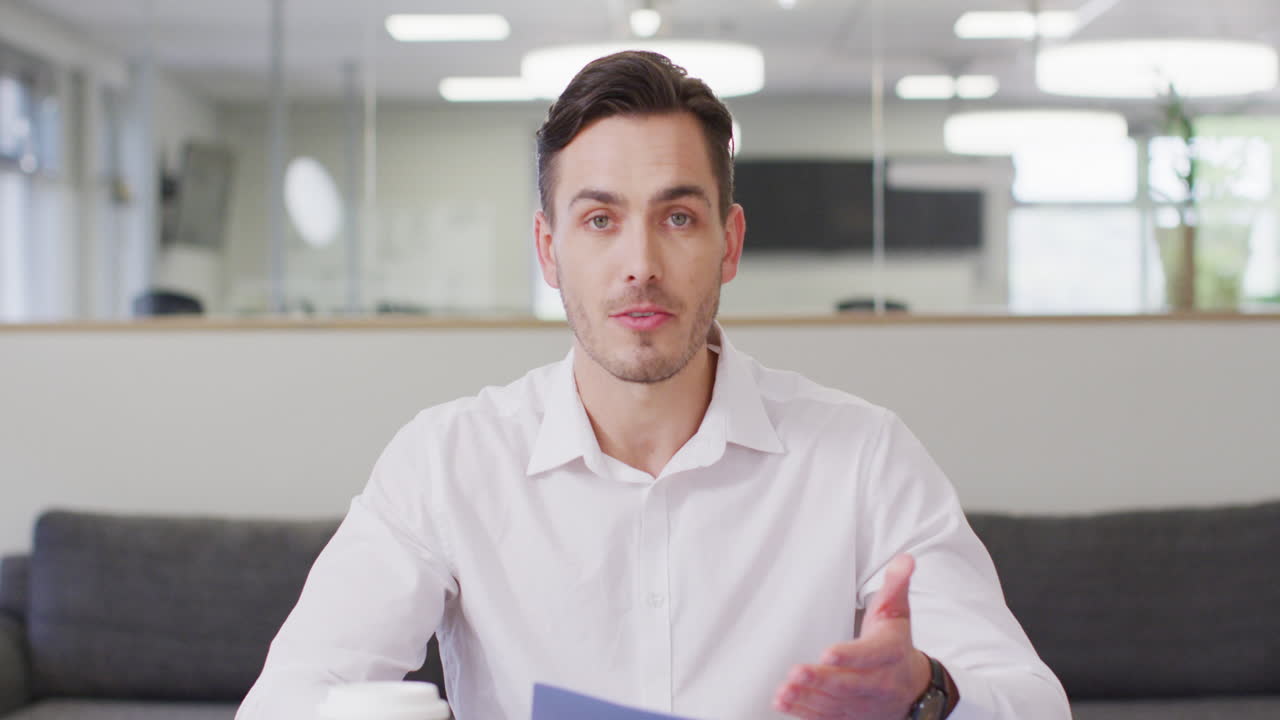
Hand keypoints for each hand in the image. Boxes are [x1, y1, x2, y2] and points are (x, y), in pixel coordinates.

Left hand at [772, 554, 931, 718]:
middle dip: (822, 679)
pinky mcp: (851, 717)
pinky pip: (827, 718)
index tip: (827, 651)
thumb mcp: (898, 613)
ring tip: (784, 690)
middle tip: (796, 671)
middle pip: (849, 685)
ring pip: (835, 704)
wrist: (913, 688)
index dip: (849, 656)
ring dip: (807, 698)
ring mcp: (864, 705)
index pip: (870, 655)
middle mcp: (878, 683)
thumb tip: (905, 559)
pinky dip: (804, 712)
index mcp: (890, 653)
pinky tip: (784, 702)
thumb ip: (896, 585)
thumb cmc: (896, 644)